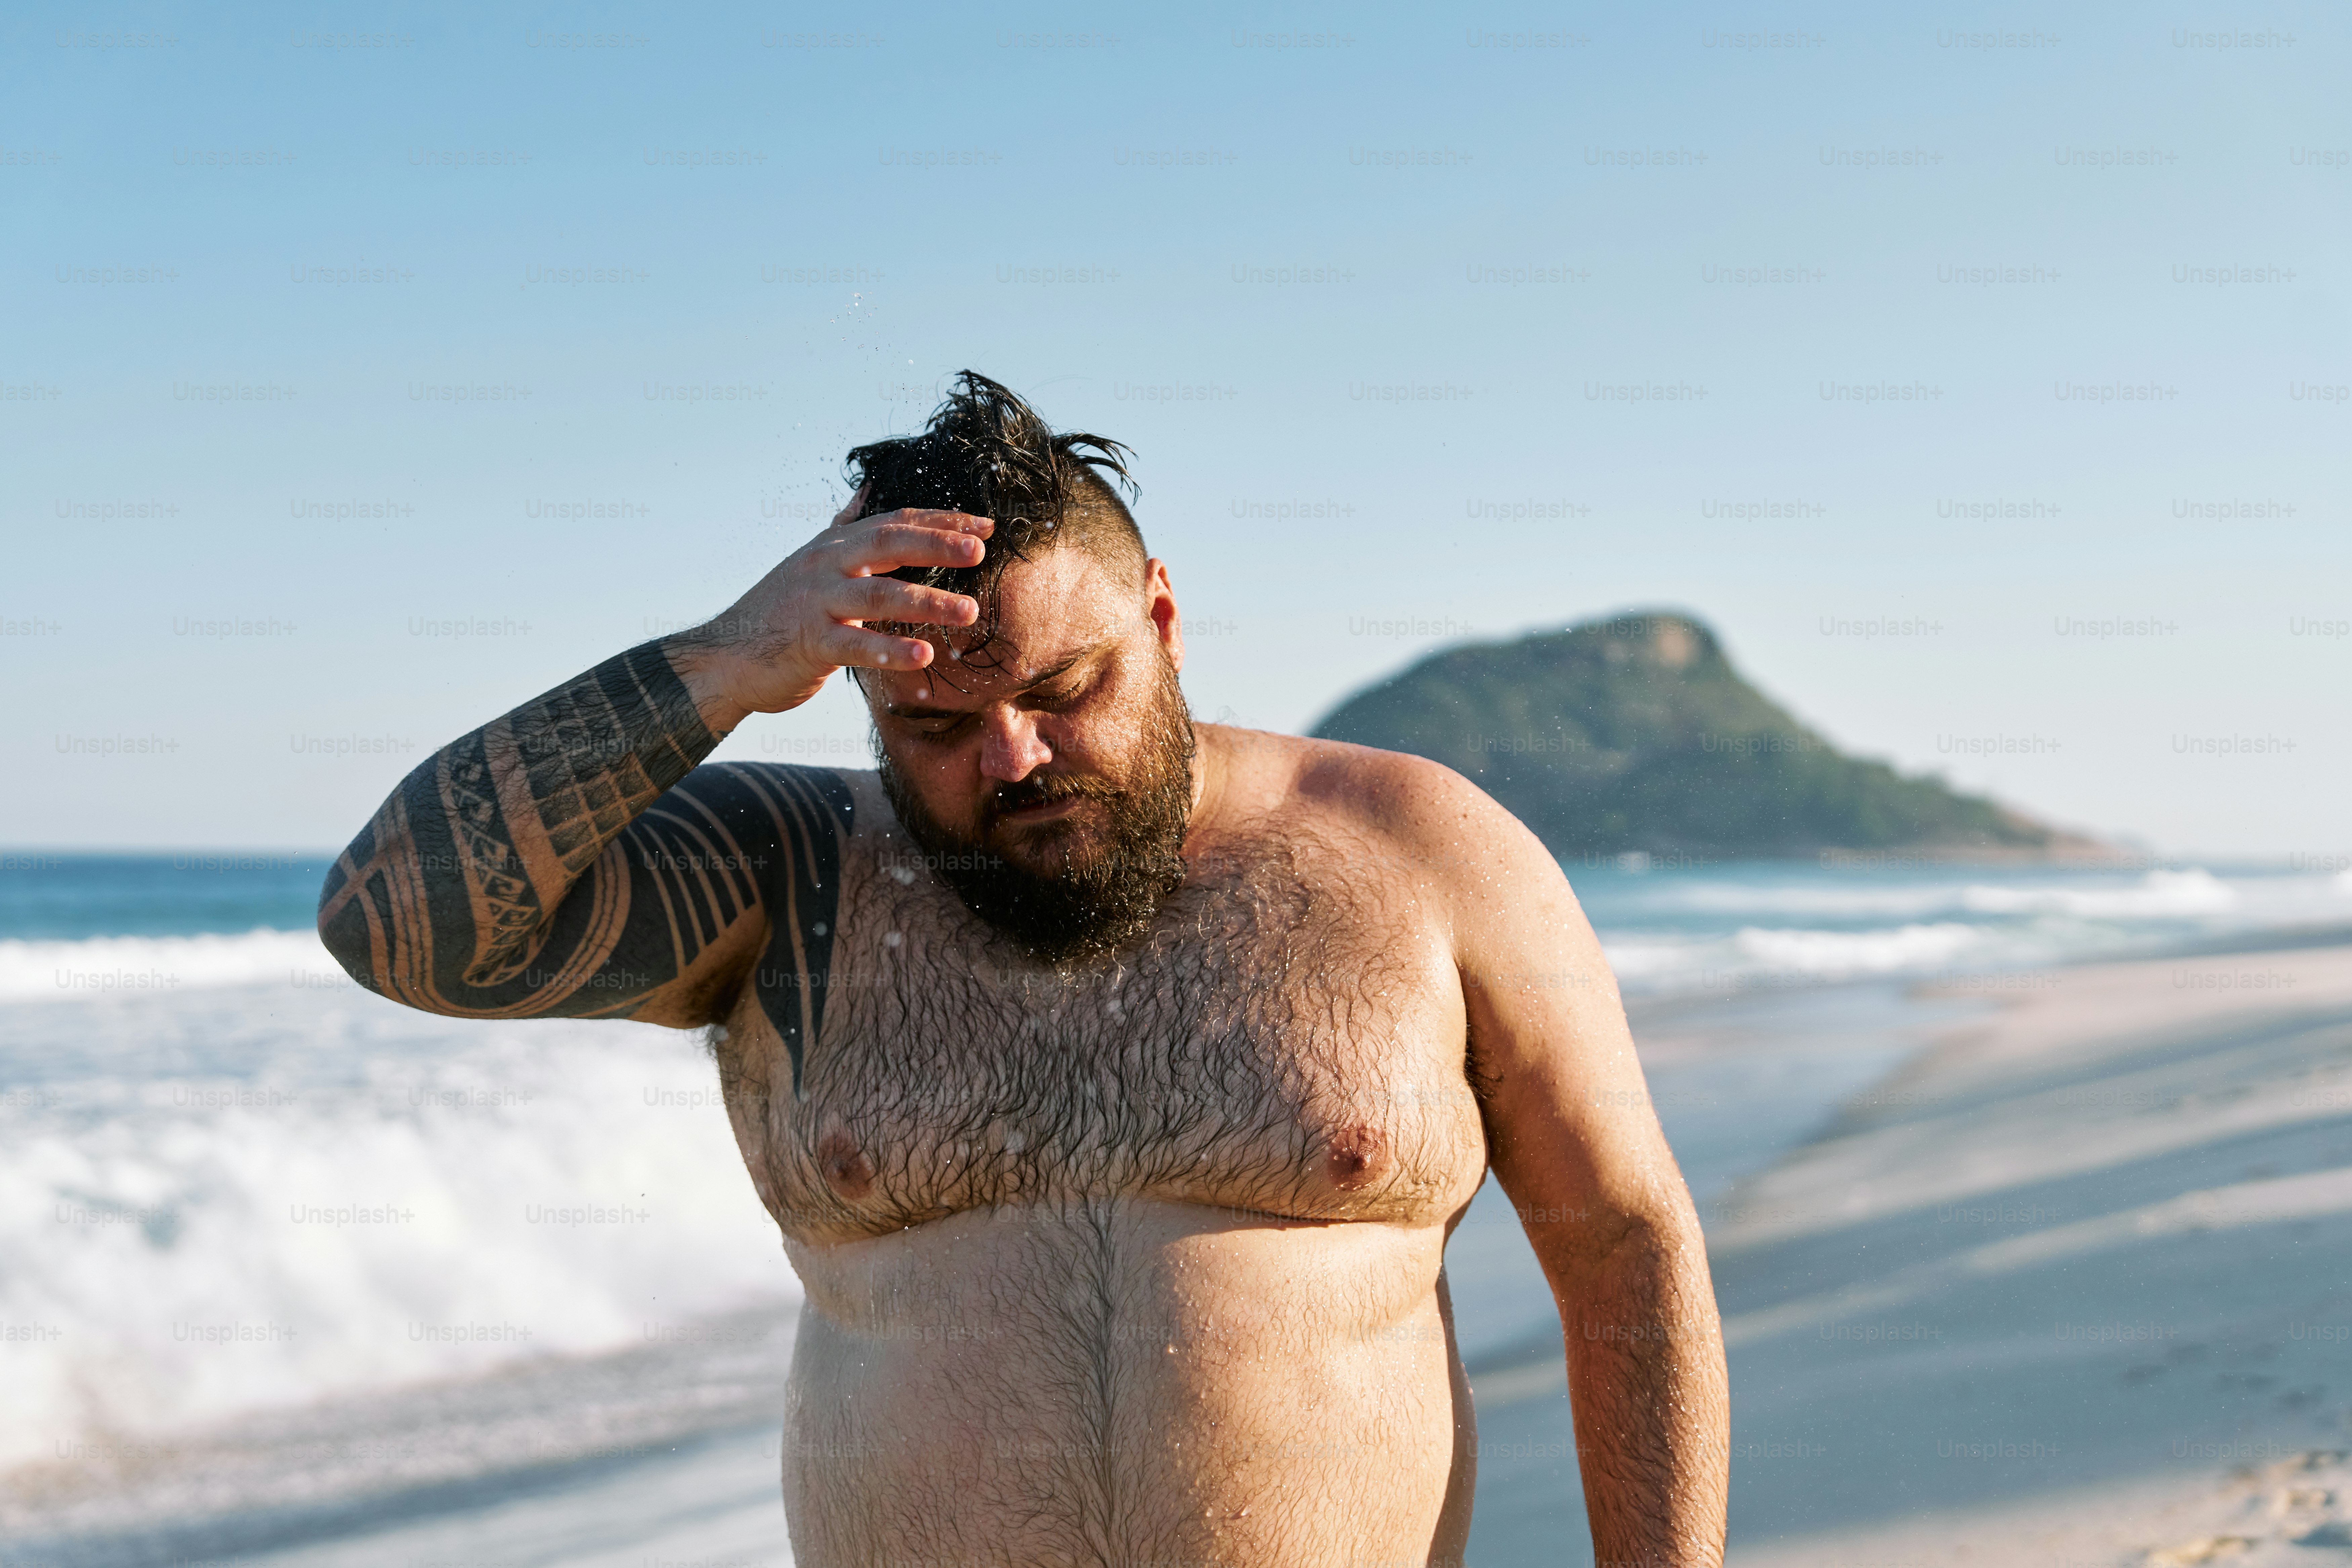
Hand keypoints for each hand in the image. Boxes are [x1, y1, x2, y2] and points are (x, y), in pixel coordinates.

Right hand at [668, 485, 992, 727]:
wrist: (724, 657)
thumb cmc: (776, 611)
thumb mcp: (810, 560)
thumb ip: (841, 528)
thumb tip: (865, 491)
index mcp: (834, 546)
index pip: (894, 522)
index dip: (941, 520)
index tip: (985, 525)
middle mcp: (826, 565)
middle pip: (888, 543)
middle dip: (937, 543)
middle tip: (980, 549)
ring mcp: (816, 603)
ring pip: (878, 595)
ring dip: (927, 601)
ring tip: (969, 610)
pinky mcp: (808, 643)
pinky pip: (855, 646)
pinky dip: (890, 651)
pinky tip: (924, 656)